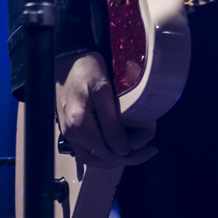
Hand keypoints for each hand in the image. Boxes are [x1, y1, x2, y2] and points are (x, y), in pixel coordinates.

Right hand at [55, 52, 156, 168]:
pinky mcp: (71, 128)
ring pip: (95, 159)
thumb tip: (122, 150)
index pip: (110, 153)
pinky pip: (89, 150)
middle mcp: (72, 134)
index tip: (151, 140)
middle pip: (103, 160)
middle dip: (129, 156)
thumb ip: (111, 122)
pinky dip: (106, 151)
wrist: (66, 57)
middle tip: (149, 147)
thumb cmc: (84, 68)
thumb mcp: (102, 90)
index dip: (133, 151)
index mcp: (80, 126)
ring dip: (117, 157)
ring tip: (137, 148)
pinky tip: (118, 144)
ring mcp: (70, 133)